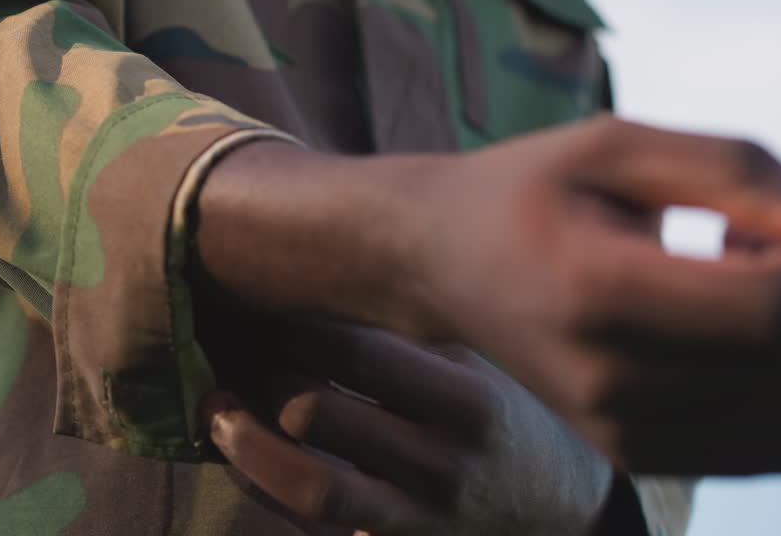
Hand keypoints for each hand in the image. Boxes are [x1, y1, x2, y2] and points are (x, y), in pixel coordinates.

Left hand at [200, 320, 614, 535]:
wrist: (564, 513)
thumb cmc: (510, 415)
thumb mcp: (481, 362)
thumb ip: (411, 333)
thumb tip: (316, 272)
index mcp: (468, 399)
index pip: (356, 352)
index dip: (291, 324)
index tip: (260, 298)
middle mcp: (444, 464)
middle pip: (315, 414)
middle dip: (258, 376)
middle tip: (230, 345)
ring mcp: (421, 520)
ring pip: (307, 487)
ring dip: (244, 445)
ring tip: (216, 410)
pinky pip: (313, 532)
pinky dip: (266, 491)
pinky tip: (243, 455)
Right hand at [406, 116, 780, 473]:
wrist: (438, 262)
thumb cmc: (527, 189)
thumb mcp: (617, 144)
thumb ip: (734, 168)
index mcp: (595, 293)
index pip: (776, 308)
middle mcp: (607, 385)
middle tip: (776, 230)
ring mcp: (618, 433)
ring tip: (752, 278)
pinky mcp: (630, 454)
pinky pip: (773, 448)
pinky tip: (743, 330)